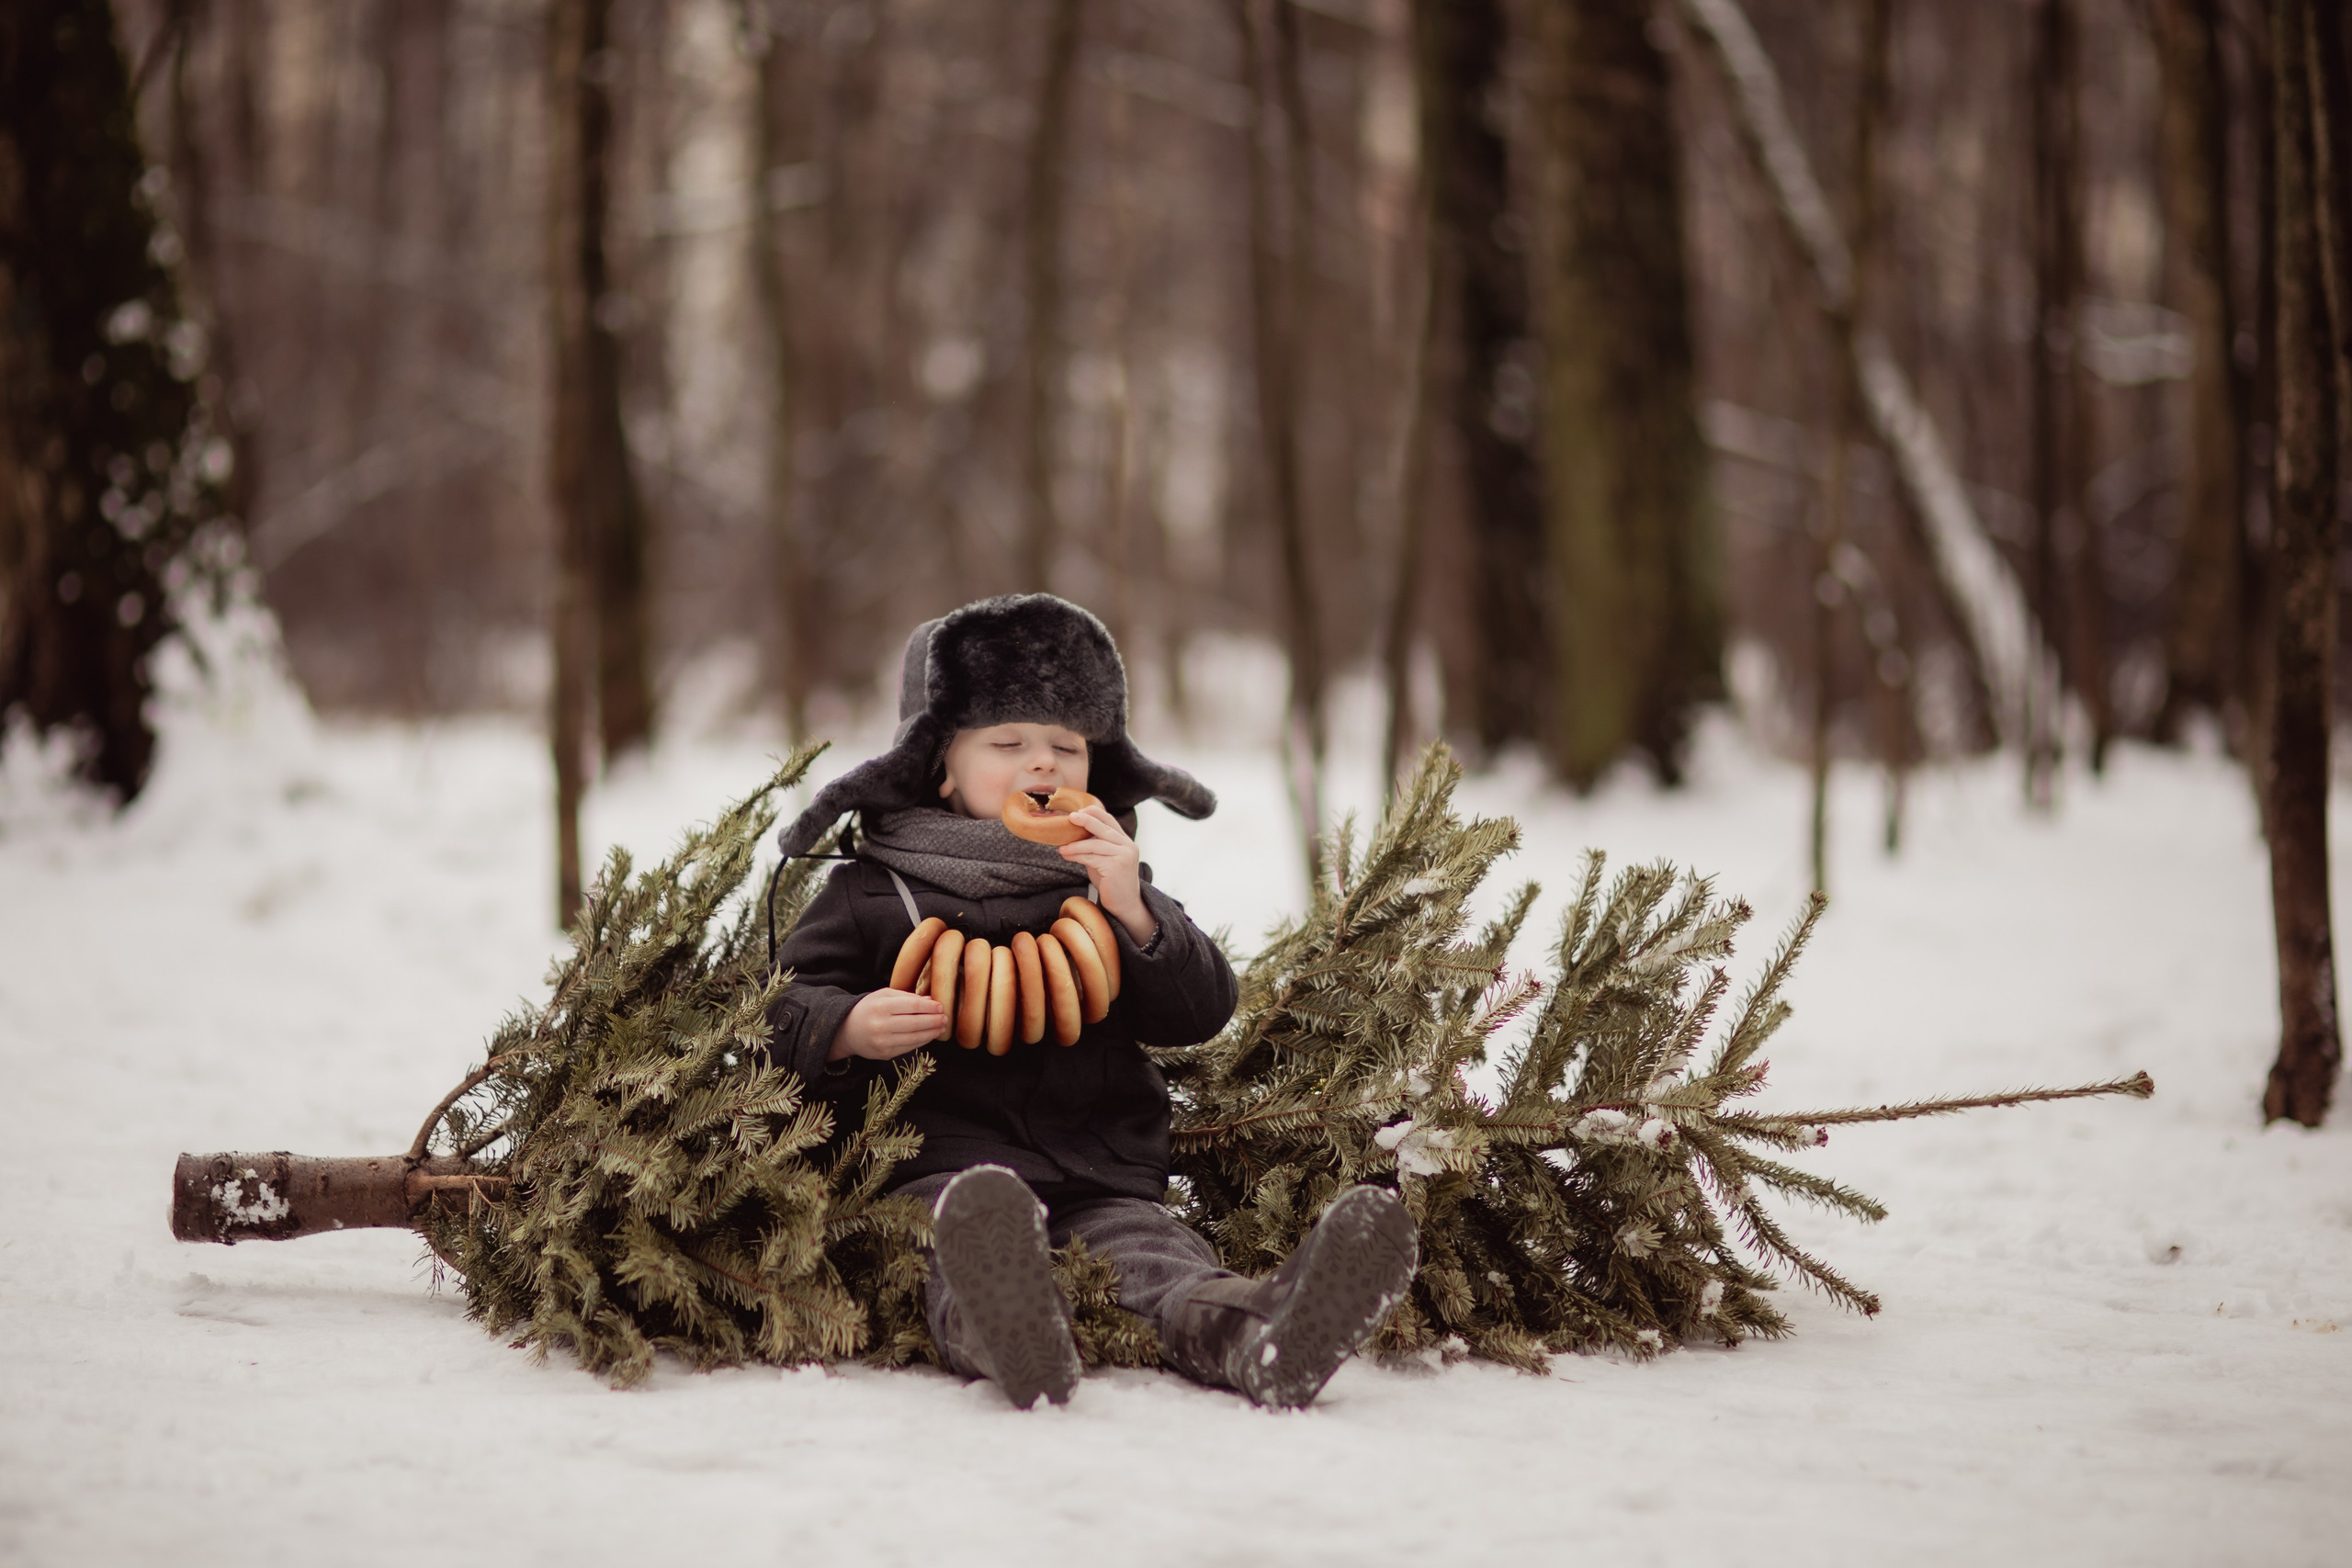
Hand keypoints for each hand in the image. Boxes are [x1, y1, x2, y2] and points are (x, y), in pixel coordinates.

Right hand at [830, 988, 944, 1061]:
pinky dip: (922, 1042)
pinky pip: (908, 1048)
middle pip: (915, 1023)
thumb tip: (930, 1000)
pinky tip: (929, 1036)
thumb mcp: (883, 995)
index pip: (912, 1006)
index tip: (940, 1006)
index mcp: (880, 1006)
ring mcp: (882, 1042)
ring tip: (941, 1027)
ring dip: (931, 1033)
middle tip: (945, 1018)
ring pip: (914, 1038)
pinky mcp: (885, 1054)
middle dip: (934, 1021)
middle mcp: (880, 1025)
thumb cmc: (868, 1009)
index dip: (929, 1007)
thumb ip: (906, 997)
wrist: (847, 1030)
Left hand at [1058, 805, 1157, 947]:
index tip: (1077, 812)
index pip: (1109, 819)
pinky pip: (1091, 857)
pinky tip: (1067, 855)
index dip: (1093, 813)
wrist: (1125, 905)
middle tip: (1070, 818)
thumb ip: (1094, 846)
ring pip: (1094, 844)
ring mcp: (1124, 855)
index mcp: (1125, 841)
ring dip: (1075, 845)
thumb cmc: (1111, 882)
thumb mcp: (1103, 859)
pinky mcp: (1116, 867)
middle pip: (1103, 827)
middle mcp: (1127, 845)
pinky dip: (1077, 855)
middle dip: (1085, 820)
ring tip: (1061, 847)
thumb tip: (1072, 836)